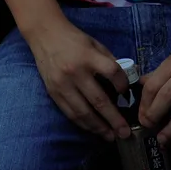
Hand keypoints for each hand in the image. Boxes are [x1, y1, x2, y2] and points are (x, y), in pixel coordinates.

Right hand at [26, 21, 131, 141]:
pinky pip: (69, 113)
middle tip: (125, 133)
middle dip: (114, 119)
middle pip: (99, 100)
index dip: (122, 85)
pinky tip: (93, 129)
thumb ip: (109, 61)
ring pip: (83, 112)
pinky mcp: (53, 92)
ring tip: (110, 136)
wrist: (44, 34)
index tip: (126, 93)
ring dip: (98, 127)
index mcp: (88, 56)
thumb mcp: (94, 44)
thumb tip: (126, 80)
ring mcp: (62, 84)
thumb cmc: (73, 39)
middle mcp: (75, 72)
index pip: (112, 73)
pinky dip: (82, 123)